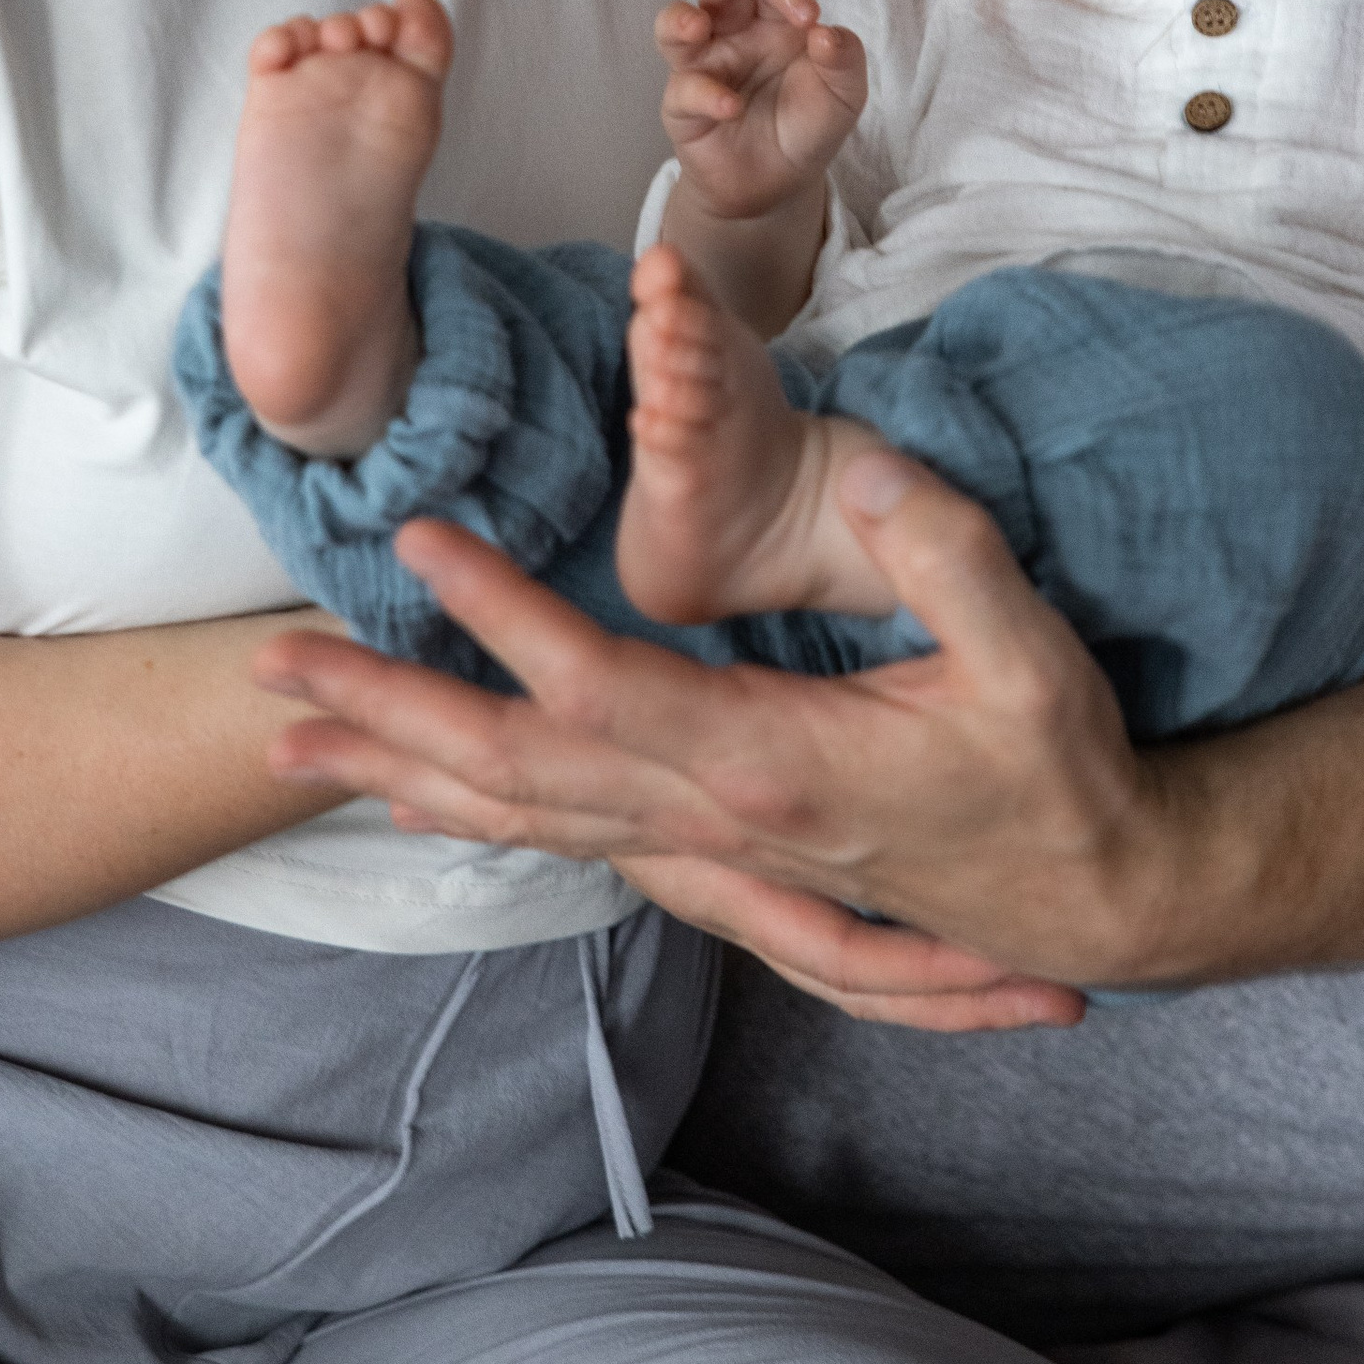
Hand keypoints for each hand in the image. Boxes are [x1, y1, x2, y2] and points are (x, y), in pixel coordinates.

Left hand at [252, 448, 1164, 1008]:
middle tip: (272, 670)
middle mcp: (717, 816)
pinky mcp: (714, 852)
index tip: (418, 542)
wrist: (1091, 898)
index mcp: (774, 765)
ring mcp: (708, 846)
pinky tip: (410, 797)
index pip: (602, 685)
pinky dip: (474, 814)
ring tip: (290, 737)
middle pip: (517, 767)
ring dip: (400, 769)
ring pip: (522, 812)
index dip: (503, 617)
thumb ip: (948, 552)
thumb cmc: (1062, 769)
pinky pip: (563, 837)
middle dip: (388, 714)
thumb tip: (863, 465)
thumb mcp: (1036, 656)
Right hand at [656, 0, 866, 225]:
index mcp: (773, 20)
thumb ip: (844, 61)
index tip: (809, 18)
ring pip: (676, 27)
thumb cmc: (808, 124)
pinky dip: (707, 95)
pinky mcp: (683, 105)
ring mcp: (704, 65)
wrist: (780, 184)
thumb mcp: (843, 95)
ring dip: (679, 20)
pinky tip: (730, 106)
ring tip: (694, 24)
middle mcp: (734, 33)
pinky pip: (685, 90)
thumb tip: (828, 33)